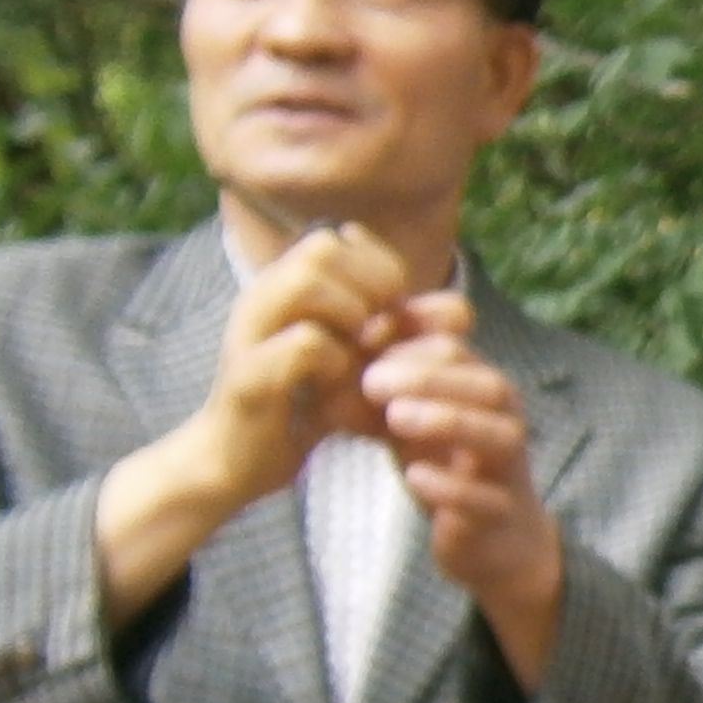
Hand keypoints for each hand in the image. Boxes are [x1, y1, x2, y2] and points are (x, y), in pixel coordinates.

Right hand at [96, 223, 420, 621]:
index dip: (378, 268)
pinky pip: (305, 344)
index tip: (394, 314)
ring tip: (361, 353)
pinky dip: (336, 362)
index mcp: (282, 289)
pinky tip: (337, 389)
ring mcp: (249, 334)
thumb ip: (403, 337)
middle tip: (383, 332)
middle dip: (369, 286)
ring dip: (350, 315)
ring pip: (306, 282)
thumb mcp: (360, 367)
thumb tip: (463, 311)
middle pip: (320, 247)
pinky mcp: (249, 377)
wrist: (239, 464)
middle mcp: (260, 300)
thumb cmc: (302, 410)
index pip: (337, 238)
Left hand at [362, 292, 563, 686]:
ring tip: (396, 418)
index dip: (409, 345)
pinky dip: (451, 486)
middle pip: (488, 385)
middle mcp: (505, 423)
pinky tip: (415, 477)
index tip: (359, 352)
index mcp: (483, 391)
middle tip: (372, 381)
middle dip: (429, 377)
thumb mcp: (412, 418)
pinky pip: (486, 500)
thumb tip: (333, 347)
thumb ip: (383, 386)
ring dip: (448, 420)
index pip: (456, 351)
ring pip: (499, 436)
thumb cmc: (446, 466)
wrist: (491, 539)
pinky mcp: (500, 517)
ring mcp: (508, 470)